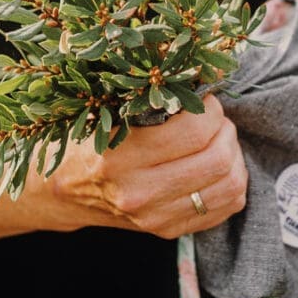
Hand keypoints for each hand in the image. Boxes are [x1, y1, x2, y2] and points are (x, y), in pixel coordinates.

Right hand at [39, 94, 246, 239]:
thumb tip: (206, 66)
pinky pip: (228, 206)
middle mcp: (138, 193)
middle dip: (225, 130)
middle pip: (217, 159)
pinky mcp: (169, 230)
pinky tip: (215, 166)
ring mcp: (155, 217)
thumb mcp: (108, 110)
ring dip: (233, 155)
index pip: (193, 130)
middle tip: (214, 119)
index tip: (202, 99)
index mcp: (118, 158)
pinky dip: (232, 181)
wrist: (63, 191)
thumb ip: (152, 92)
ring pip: (230, 185)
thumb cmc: (87, 139)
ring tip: (218, 140)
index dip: (209, 108)